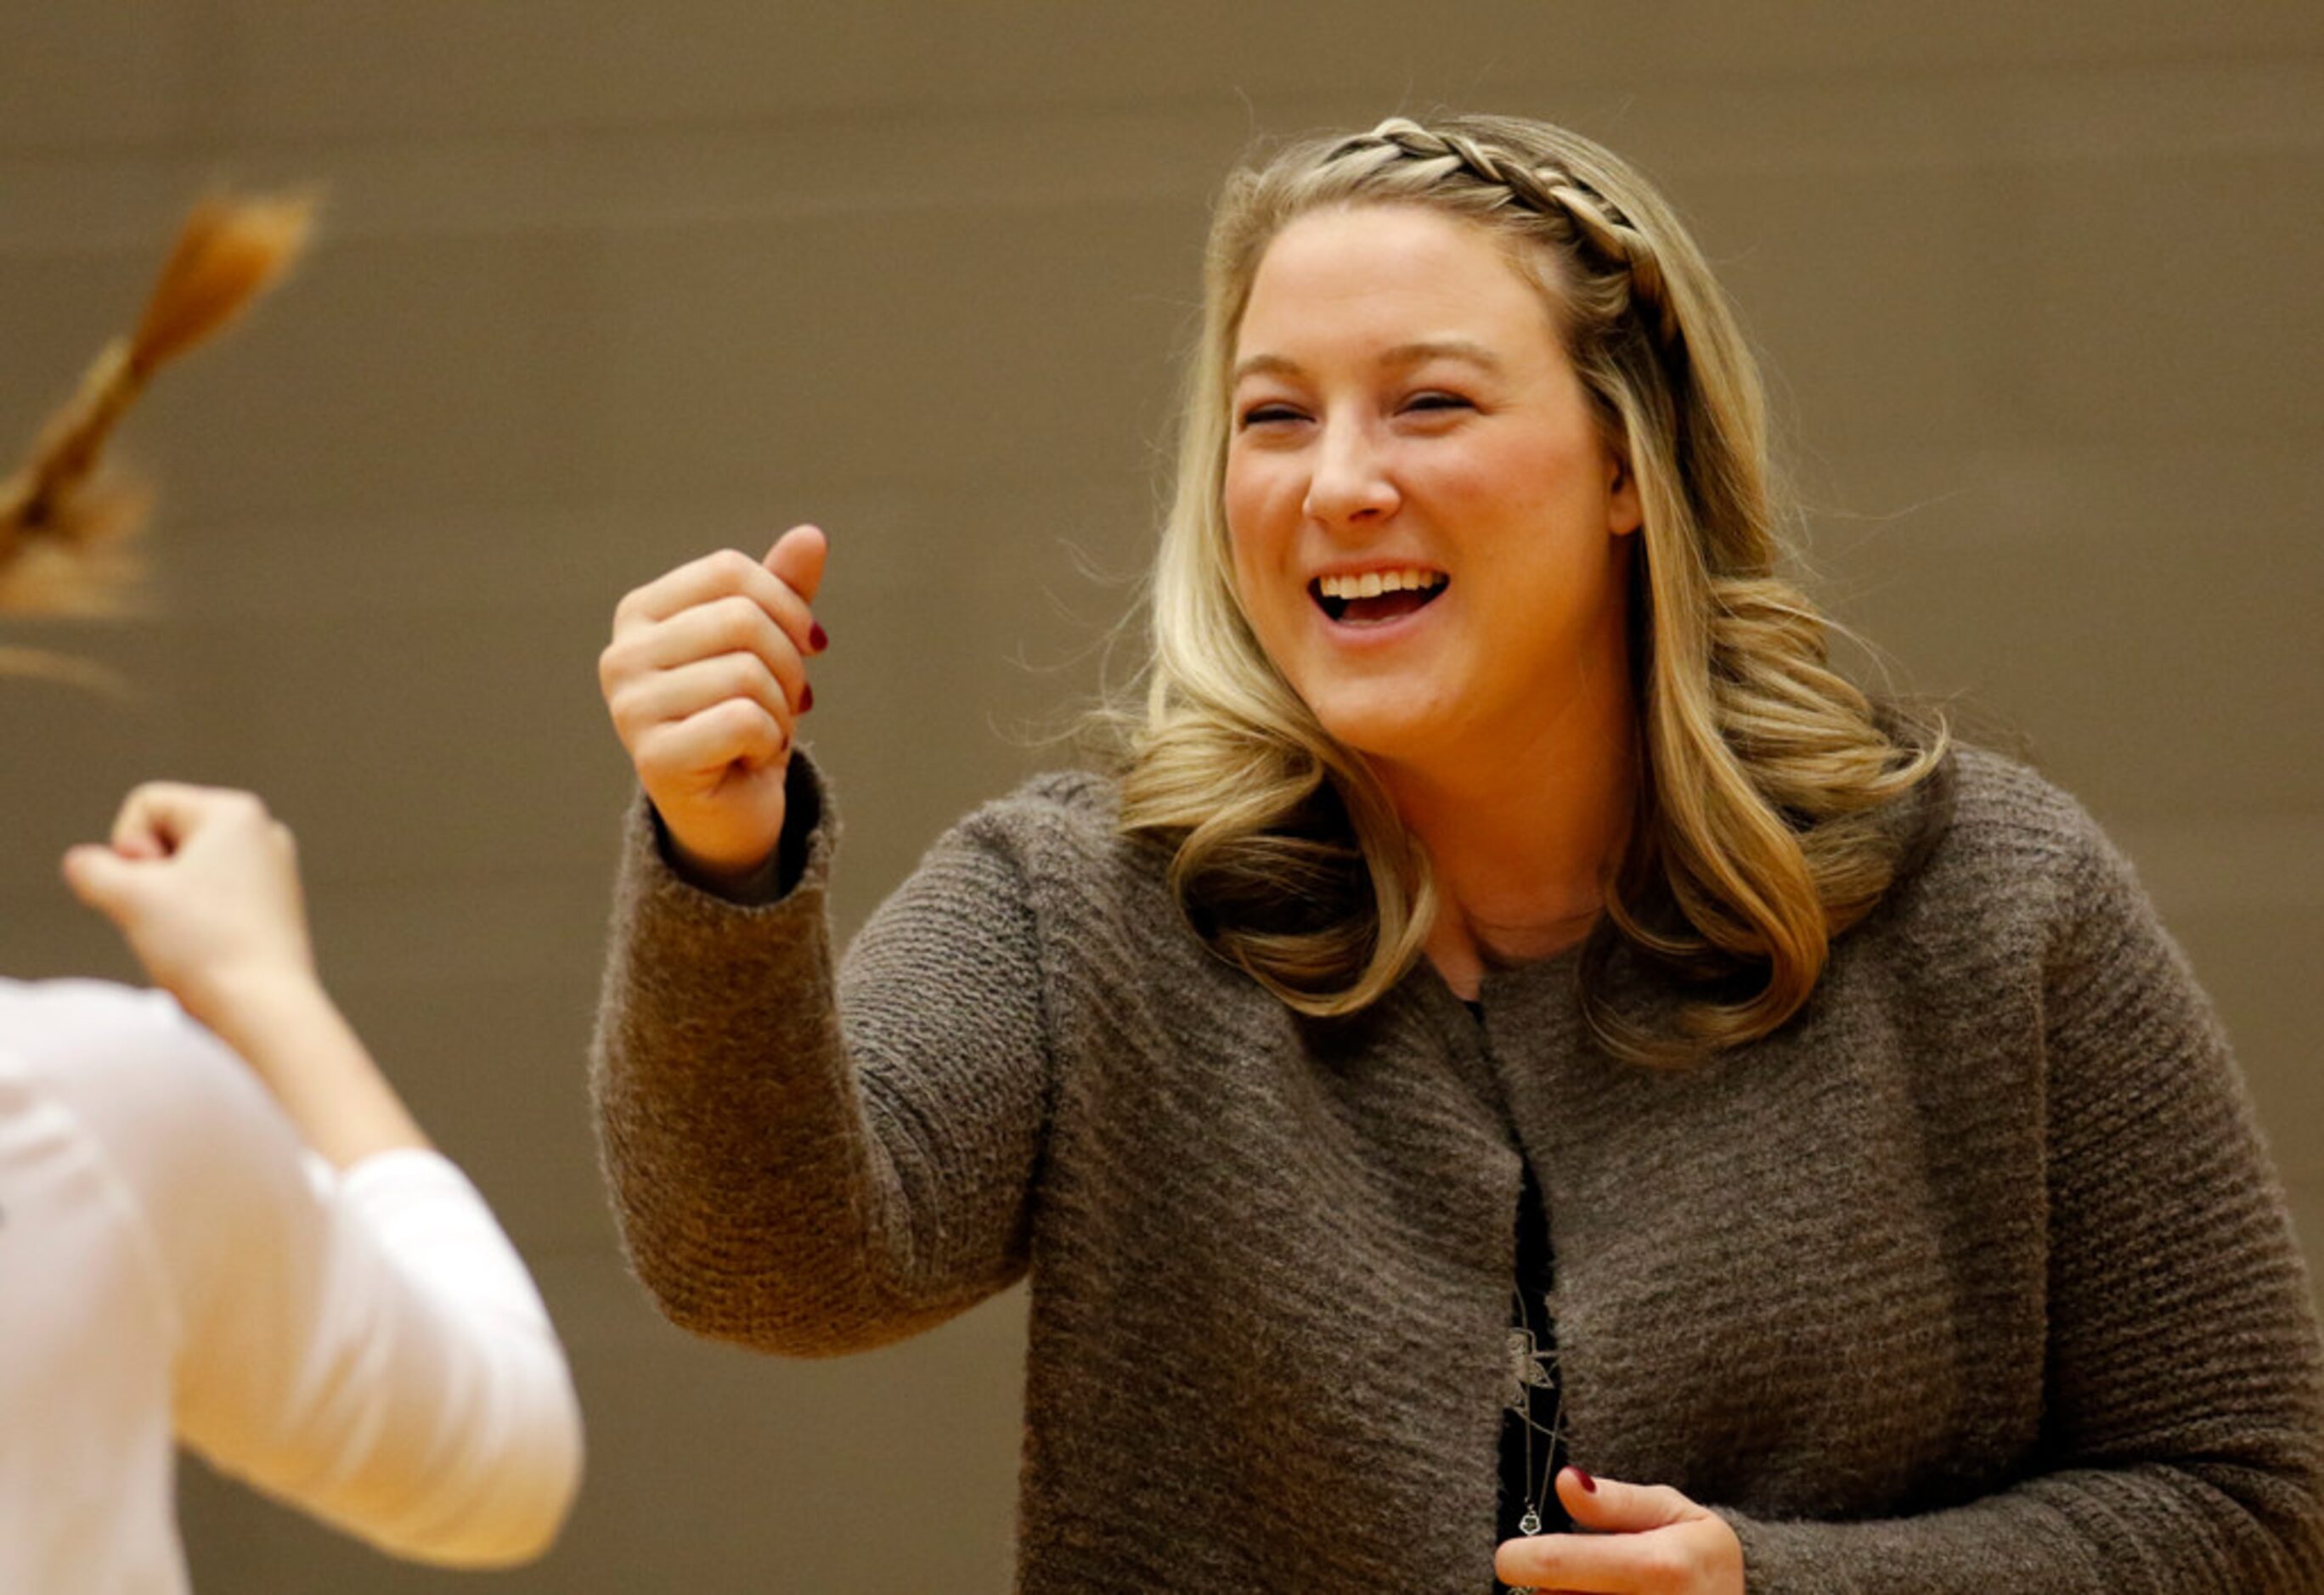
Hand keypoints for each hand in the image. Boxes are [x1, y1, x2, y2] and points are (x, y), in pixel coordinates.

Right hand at [62, 782, 318, 1034]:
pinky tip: (209, 950)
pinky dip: (195, 922)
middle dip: (149, 877)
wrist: (264, 1007)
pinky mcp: (275, 908)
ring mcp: (274, 871)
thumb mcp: (126, 896)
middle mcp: (264, 832)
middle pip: (166, 838)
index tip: (153, 887)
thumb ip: (91, 868)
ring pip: (185, 874)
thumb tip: (84, 863)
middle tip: (170, 916)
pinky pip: (210, 901)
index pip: (147, 805)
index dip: (129, 847)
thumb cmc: (204, 944)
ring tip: (191, 937)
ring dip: (168, 904)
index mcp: (237, 811)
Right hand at [598, 524, 826, 891]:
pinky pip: (743, 720)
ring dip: (780, 710)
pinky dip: (768, 741)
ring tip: (764, 733)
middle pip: (741, 619)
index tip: (809, 645)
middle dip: (788, 663)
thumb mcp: (768, 646)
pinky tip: (751, 758)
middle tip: (788, 701)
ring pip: (747, 672)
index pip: (729, 571)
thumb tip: (811, 535)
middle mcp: (622, 654)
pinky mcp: (653, 757)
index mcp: (641, 612)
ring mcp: (630, 707)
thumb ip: (782, 590)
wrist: (729, 810)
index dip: (787, 605)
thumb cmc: (743, 718)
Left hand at [1495, 1468, 1742, 1593]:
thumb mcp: (1673, 1512)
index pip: (1554, 1563)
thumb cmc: (1700, 1560)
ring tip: (1606, 1593)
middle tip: (1586, 1576)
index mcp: (1658, 1567)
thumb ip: (1615, 1501)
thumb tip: (1565, 1480)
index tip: (1513, 1557)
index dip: (1519, 1558)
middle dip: (1554, 1585)